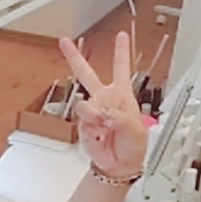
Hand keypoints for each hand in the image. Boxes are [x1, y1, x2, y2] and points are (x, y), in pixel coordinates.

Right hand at [59, 32, 147, 179]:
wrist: (119, 166)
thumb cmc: (133, 147)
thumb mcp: (136, 130)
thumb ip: (120, 118)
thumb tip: (104, 112)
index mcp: (122, 95)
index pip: (121, 69)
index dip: (121, 51)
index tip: (120, 35)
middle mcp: (104, 100)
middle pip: (86, 74)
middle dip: (74, 57)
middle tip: (64, 42)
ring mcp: (92, 113)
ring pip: (83, 104)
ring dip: (92, 116)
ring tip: (103, 127)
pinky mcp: (83, 126)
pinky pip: (82, 123)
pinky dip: (90, 130)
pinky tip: (98, 136)